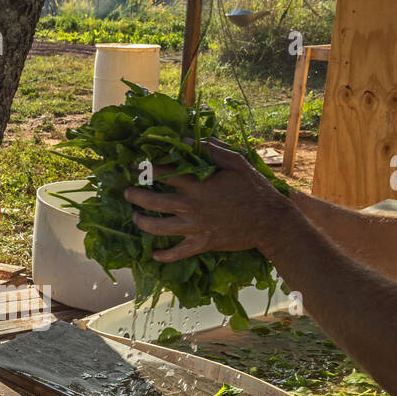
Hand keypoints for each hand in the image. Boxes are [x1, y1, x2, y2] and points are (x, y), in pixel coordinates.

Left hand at [123, 138, 292, 261]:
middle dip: (136, 196)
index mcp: (199, 184)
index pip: (165, 173)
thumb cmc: (254, 188)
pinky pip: (178, 253)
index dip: (147, 168)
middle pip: (154, 201)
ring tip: (134, 217)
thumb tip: (186, 139)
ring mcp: (196, 227)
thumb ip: (210, 149)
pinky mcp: (202, 243)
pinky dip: (165, 256)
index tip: (135, 166)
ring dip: (142, 222)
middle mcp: (192, 206)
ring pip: (160, 228)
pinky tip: (154, 256)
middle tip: (126, 192)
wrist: (270, 221)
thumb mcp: (236, 162)